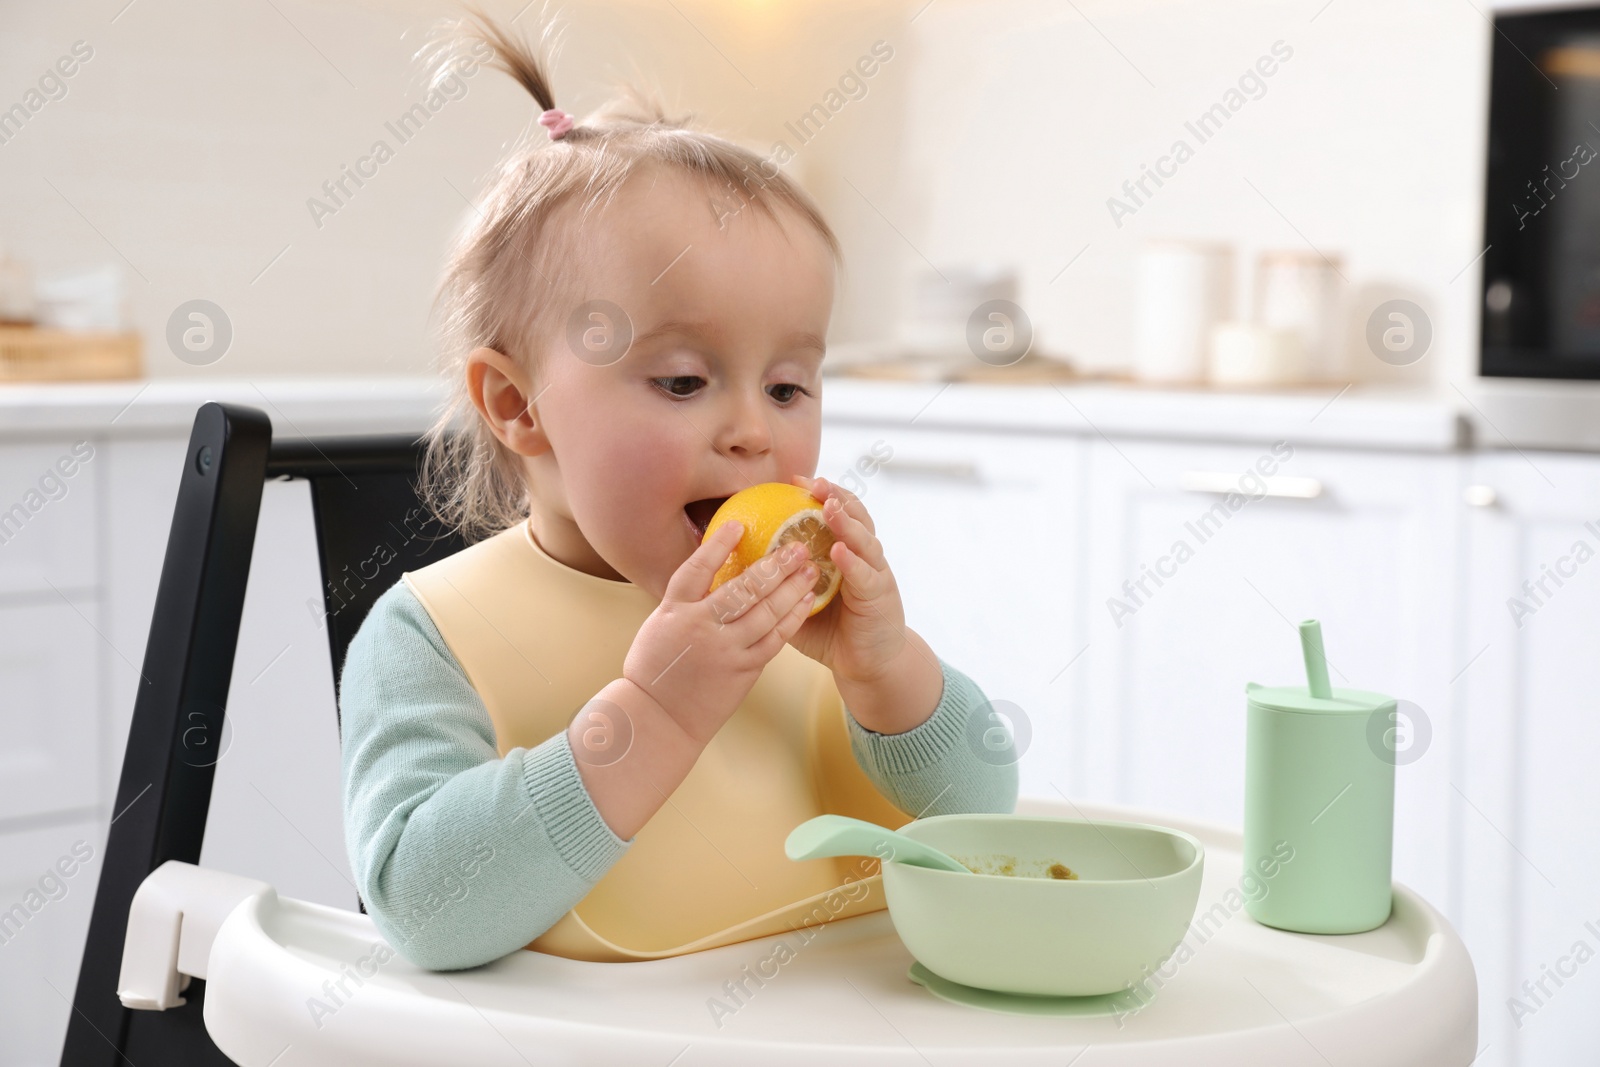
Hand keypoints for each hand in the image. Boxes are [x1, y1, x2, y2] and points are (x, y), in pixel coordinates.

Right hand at [622, 521, 817, 747]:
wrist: (659, 719)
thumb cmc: (656, 670)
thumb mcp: (660, 626)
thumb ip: (686, 600)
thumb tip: (711, 568)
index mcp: (674, 611)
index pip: (696, 569)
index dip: (718, 545)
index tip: (738, 524)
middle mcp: (701, 627)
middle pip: (744, 588)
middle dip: (774, 564)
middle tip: (796, 545)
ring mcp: (725, 650)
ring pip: (766, 613)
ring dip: (792, 588)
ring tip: (810, 568)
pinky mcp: (743, 670)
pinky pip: (774, 639)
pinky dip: (792, 618)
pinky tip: (807, 602)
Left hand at [784, 474, 911, 685]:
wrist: (866, 662)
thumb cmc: (828, 630)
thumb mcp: (797, 601)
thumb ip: (777, 581)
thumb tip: (733, 568)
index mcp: (843, 551)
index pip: (834, 513)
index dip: (819, 493)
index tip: (795, 479)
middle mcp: (863, 556)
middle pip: (855, 516)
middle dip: (836, 496)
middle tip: (816, 483)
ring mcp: (875, 573)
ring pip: (864, 539)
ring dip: (846, 522)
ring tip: (829, 507)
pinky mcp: (880, 596)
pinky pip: (865, 575)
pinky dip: (852, 561)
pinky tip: (838, 551)